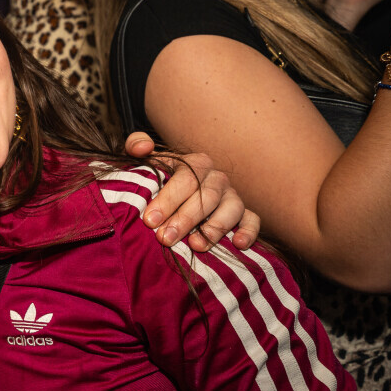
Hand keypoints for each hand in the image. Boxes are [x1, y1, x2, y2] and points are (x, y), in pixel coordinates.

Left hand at [124, 132, 259, 250]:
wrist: (177, 191)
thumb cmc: (160, 178)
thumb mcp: (146, 160)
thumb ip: (136, 146)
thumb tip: (141, 148)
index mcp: (195, 164)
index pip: (185, 179)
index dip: (168, 200)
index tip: (149, 220)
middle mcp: (216, 178)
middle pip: (207, 196)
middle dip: (185, 219)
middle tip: (165, 238)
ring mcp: (232, 196)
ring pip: (232, 208)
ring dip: (215, 228)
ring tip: (196, 245)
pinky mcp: (243, 213)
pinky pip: (253, 220)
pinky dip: (249, 231)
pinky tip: (239, 244)